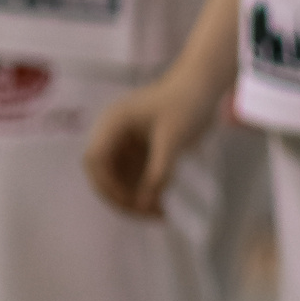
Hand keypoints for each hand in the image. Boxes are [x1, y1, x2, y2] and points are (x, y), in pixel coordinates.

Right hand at [83, 75, 203, 218]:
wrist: (203, 85)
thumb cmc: (186, 102)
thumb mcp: (174, 137)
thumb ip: (159, 169)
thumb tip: (145, 203)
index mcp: (113, 124)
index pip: (96, 160)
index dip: (108, 184)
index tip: (132, 201)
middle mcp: (113, 135)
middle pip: (103, 174)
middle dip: (121, 197)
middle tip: (146, 214)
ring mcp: (125, 145)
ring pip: (119, 180)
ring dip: (134, 199)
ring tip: (160, 215)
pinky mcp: (139, 152)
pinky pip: (135, 177)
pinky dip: (145, 192)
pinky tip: (162, 206)